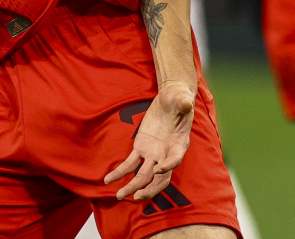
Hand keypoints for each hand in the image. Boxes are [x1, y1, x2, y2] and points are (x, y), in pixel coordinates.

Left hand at [105, 83, 194, 200]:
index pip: (175, 159)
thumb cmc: (178, 100)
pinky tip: (108, 180)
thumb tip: (185, 103)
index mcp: (179, 145)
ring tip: (120, 195)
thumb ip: (183, 103)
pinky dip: (119, 172)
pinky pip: (129, 163)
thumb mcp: (182, 99)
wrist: (170, 99)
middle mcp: (166, 154)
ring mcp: (153, 153)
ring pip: (143, 175)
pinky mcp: (140, 148)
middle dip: (149, 187)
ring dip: (132, 186)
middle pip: (159, 177)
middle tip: (138, 195)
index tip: (157, 170)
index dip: (168, 166)